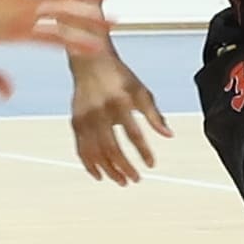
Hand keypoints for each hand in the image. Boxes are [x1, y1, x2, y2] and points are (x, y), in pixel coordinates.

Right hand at [69, 52, 169, 185]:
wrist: (90, 62)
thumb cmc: (118, 76)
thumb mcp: (141, 91)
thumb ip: (154, 114)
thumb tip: (168, 135)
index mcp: (119, 102)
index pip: (133, 133)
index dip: (143, 151)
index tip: (151, 164)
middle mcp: (100, 111)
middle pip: (112, 147)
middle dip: (124, 167)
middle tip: (135, 179)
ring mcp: (85, 118)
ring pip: (95, 152)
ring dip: (108, 170)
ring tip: (121, 181)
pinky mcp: (75, 122)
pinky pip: (81, 149)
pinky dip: (89, 164)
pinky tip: (99, 175)